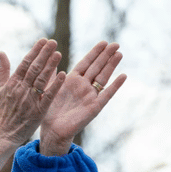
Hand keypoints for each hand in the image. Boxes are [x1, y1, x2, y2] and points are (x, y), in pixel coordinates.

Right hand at [0, 39, 65, 145]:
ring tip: (59, 53)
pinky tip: (63, 75)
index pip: (25, 63)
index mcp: (12, 83)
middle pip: (35, 68)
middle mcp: (21, 89)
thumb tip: (1, 52)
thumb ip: (2, 70)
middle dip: (44, 54)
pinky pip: (48, 95)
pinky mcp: (38, 110)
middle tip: (54, 42)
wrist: (3, 133)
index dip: (35, 51)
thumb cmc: (1, 111)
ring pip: (42, 79)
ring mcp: (30, 99)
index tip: (43, 40)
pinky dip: (55, 85)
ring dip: (50, 66)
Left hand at [40, 41, 126, 155]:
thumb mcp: (50, 89)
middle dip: (105, 55)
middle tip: (116, 43)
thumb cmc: (49, 111)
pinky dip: (114, 86)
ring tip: (119, 54)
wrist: (52, 130)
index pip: (86, 63)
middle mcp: (83, 86)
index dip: (94, 53)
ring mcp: (90, 96)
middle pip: (97, 67)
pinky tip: (123, 76)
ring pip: (103, 77)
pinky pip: (106, 95)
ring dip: (111, 66)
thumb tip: (50, 56)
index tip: (104, 42)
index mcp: (72, 81)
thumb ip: (53, 74)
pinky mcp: (94, 107)